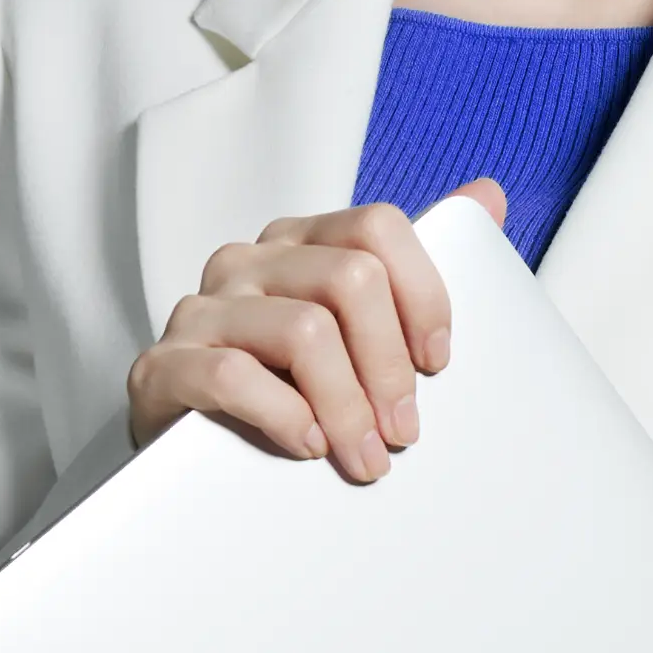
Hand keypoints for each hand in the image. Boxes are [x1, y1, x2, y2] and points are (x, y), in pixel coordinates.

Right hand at [126, 181, 507, 478]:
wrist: (189, 449)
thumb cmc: (282, 390)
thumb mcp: (353, 332)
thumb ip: (412, 270)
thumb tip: (488, 194)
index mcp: (299, 242)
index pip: (377, 228)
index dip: (422, 294)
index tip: (438, 364)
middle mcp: (248, 261)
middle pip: (348, 279)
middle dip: (389, 366)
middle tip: (403, 433)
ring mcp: (202, 309)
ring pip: (303, 331)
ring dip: (348, 406)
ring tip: (364, 458)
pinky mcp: (164, 365)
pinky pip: (233, 376)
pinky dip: (285, 416)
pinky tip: (308, 446)